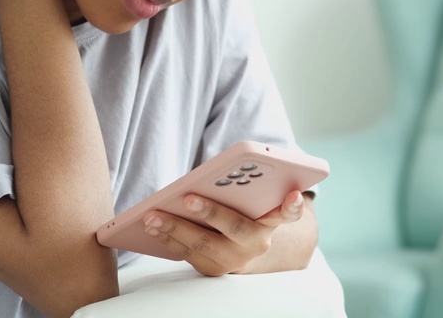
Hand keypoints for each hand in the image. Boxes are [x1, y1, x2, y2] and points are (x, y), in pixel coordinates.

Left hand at [143, 190, 307, 275]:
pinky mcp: (213, 269)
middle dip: (211, 212)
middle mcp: (257, 241)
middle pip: (236, 226)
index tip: (292, 195)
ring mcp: (234, 259)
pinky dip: (167, 239)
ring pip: (204, 245)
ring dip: (175, 228)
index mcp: (271, 218)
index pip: (289, 212)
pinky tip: (150, 226)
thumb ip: (245, 186)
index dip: (292, 205)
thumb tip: (220, 172)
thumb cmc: (244, 210)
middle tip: (188, 198)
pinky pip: (188, 254)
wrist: (242, 247)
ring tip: (152, 215)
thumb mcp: (253, 198)